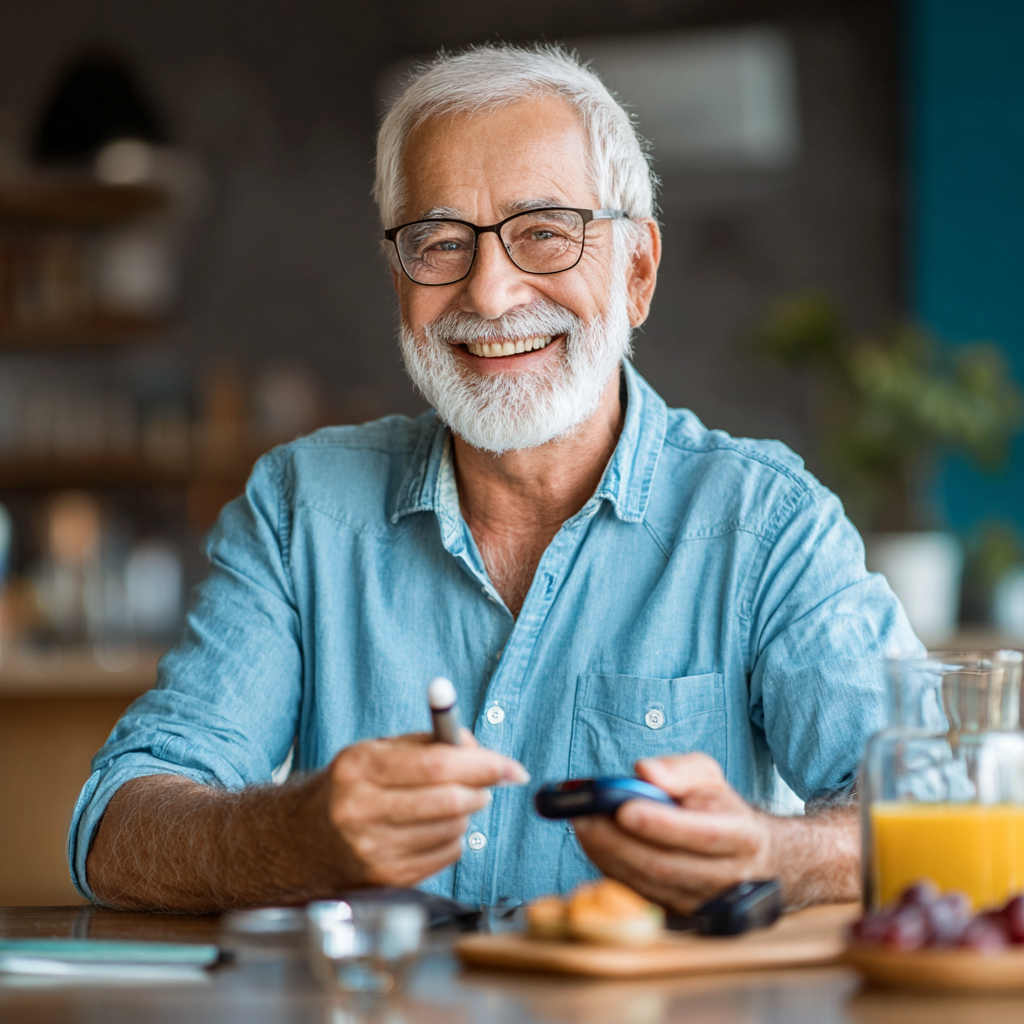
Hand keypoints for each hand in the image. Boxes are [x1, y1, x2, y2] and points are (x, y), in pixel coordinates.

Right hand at [323, 730, 527, 887]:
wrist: (305, 838)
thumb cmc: (354, 785)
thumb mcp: (379, 750)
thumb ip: (430, 743)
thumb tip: (480, 749)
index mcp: (360, 767)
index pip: (436, 765)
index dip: (482, 764)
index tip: (511, 767)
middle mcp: (361, 810)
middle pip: (448, 801)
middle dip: (481, 789)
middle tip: (488, 782)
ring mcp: (373, 849)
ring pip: (452, 829)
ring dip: (465, 813)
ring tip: (450, 802)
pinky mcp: (387, 877)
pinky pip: (447, 854)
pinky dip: (454, 837)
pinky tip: (434, 827)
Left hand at [572, 753, 773, 914]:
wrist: (746, 857)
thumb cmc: (719, 809)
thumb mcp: (708, 777)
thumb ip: (678, 769)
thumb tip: (644, 771)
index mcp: (740, 835)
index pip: (702, 834)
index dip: (661, 824)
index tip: (623, 808)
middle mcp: (726, 876)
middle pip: (666, 866)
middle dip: (619, 841)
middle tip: (584, 815)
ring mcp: (702, 903)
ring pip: (648, 885)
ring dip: (607, 855)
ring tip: (581, 824)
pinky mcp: (678, 915)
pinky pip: (639, 896)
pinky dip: (610, 869)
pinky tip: (593, 845)